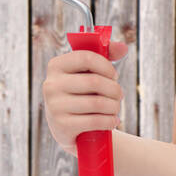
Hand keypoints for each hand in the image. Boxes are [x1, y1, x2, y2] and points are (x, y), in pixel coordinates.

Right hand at [42, 40, 127, 156]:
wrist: (67, 128)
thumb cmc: (81, 93)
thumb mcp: (88, 72)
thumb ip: (106, 55)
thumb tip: (123, 47)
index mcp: (56, 66)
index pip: (86, 58)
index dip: (106, 66)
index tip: (113, 75)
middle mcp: (51, 85)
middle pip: (94, 82)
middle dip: (114, 89)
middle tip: (119, 95)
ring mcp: (55, 106)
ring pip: (97, 103)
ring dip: (114, 106)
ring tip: (116, 108)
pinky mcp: (62, 126)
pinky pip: (94, 121)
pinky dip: (109, 121)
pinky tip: (113, 121)